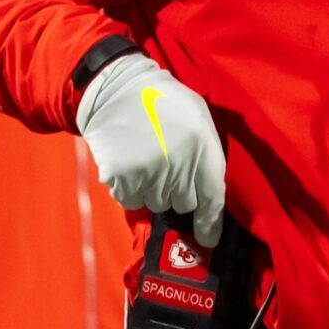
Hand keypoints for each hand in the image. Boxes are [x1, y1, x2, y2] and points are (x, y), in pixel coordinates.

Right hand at [78, 55, 226, 244]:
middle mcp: (178, 166)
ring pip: (157, 203)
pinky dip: (131, 188)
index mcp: (203, 149)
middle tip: (168, 166)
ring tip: (148, 159)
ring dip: (154, 189)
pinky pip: (131, 200)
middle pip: (184, 204)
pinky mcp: (121, 178)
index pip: (212, 200)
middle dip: (179, 192)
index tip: (207, 240)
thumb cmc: (164, 101)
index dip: (211, 225)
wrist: (116, 89)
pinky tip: (130, 163)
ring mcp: (149, 174)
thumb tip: (211, 194)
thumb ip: (207, 153)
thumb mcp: (199, 118)